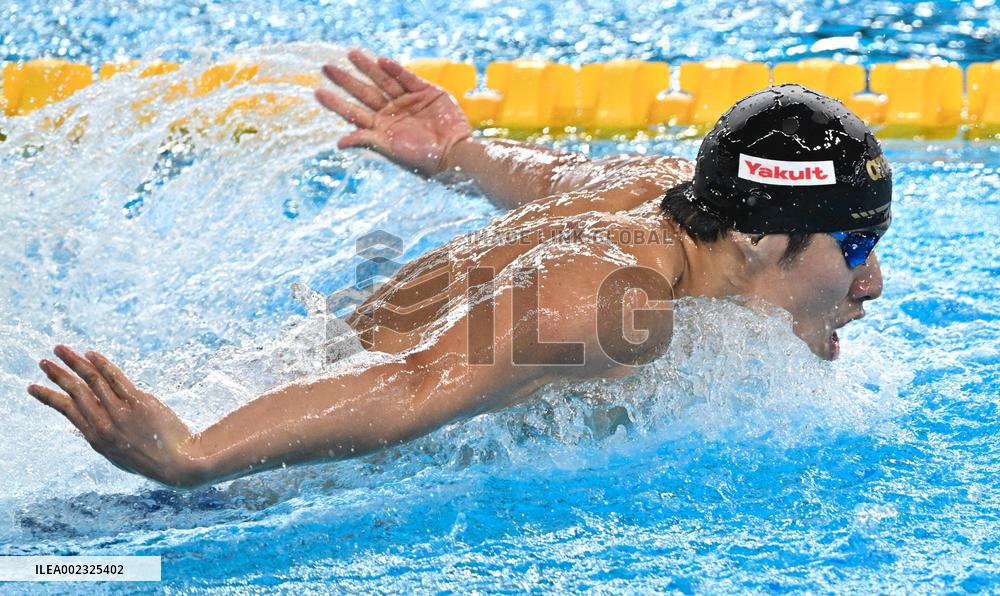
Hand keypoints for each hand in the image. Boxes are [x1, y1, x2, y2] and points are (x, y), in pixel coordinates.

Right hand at [27, 345, 203, 487]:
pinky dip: (102, 364)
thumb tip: (86, 425)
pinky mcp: (139, 403)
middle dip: (57, 375)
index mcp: (96, 438)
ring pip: (92, 381)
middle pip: (75, 392)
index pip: (67, 411)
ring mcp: (121, 412)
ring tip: (60, 349)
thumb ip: (102, 438)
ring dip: (74, 362)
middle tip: (43, 361)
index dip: (49, 397)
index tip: (33, 387)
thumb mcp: (118, 455)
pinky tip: (91, 354)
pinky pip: (116, 378)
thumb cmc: (151, 458)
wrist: (178, 464)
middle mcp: (104, 425)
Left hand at [315, 49, 472, 176]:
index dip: (336, 103)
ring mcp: (408, 101)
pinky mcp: (426, 92)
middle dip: (347, 80)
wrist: (454, 153)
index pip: (353, 113)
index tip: (318, 92)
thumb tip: (339, 143)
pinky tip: (382, 61)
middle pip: (364, 93)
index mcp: (381, 128)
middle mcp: (392, 113)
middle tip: (327, 68)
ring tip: (352, 54)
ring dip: (368, 67)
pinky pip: (407, 78)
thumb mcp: (390, 150)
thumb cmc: (421, 158)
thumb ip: (366, 141)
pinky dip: (396, 69)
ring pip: (383, 81)